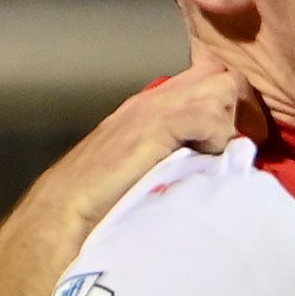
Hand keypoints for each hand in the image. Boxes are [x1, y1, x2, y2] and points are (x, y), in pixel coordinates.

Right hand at [20, 49, 265, 242]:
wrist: (58, 220)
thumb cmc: (99, 211)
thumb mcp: (145, 175)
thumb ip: (175, 159)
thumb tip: (217, 166)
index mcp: (149, 109)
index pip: (206, 78)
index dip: (229, 105)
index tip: (232, 144)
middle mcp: (152, 100)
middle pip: (219, 75)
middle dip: (236, 110)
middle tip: (229, 151)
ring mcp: (151, 109)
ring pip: (220, 87)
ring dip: (227, 125)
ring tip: (214, 160)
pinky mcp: (153, 126)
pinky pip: (209, 113)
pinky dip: (217, 137)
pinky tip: (205, 163)